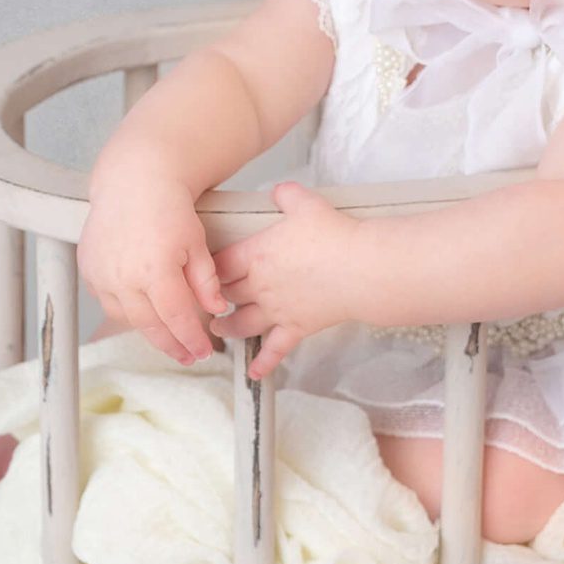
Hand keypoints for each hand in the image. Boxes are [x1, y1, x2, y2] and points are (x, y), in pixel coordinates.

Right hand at [77, 167, 229, 366]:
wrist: (134, 181)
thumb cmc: (168, 207)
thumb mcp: (196, 243)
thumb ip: (206, 281)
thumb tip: (215, 309)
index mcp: (155, 271)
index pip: (176, 319)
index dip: (190, 339)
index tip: (201, 351)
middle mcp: (124, 277)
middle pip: (149, 325)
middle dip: (170, 344)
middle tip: (186, 355)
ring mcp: (102, 274)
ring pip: (125, 317)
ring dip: (147, 328)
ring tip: (167, 334)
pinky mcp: (89, 268)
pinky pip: (107, 300)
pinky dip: (125, 308)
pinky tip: (142, 309)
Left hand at [210, 181, 362, 378]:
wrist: (359, 267)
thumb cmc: (334, 235)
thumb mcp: (307, 204)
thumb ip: (288, 196)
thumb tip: (280, 191)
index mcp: (257, 254)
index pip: (221, 264)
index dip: (210, 269)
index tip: (204, 273)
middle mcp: (260, 285)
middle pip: (227, 295)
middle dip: (215, 299)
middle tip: (207, 302)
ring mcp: (277, 310)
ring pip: (242, 323)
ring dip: (228, 328)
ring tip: (219, 330)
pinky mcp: (296, 328)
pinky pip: (275, 349)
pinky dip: (263, 363)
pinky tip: (253, 372)